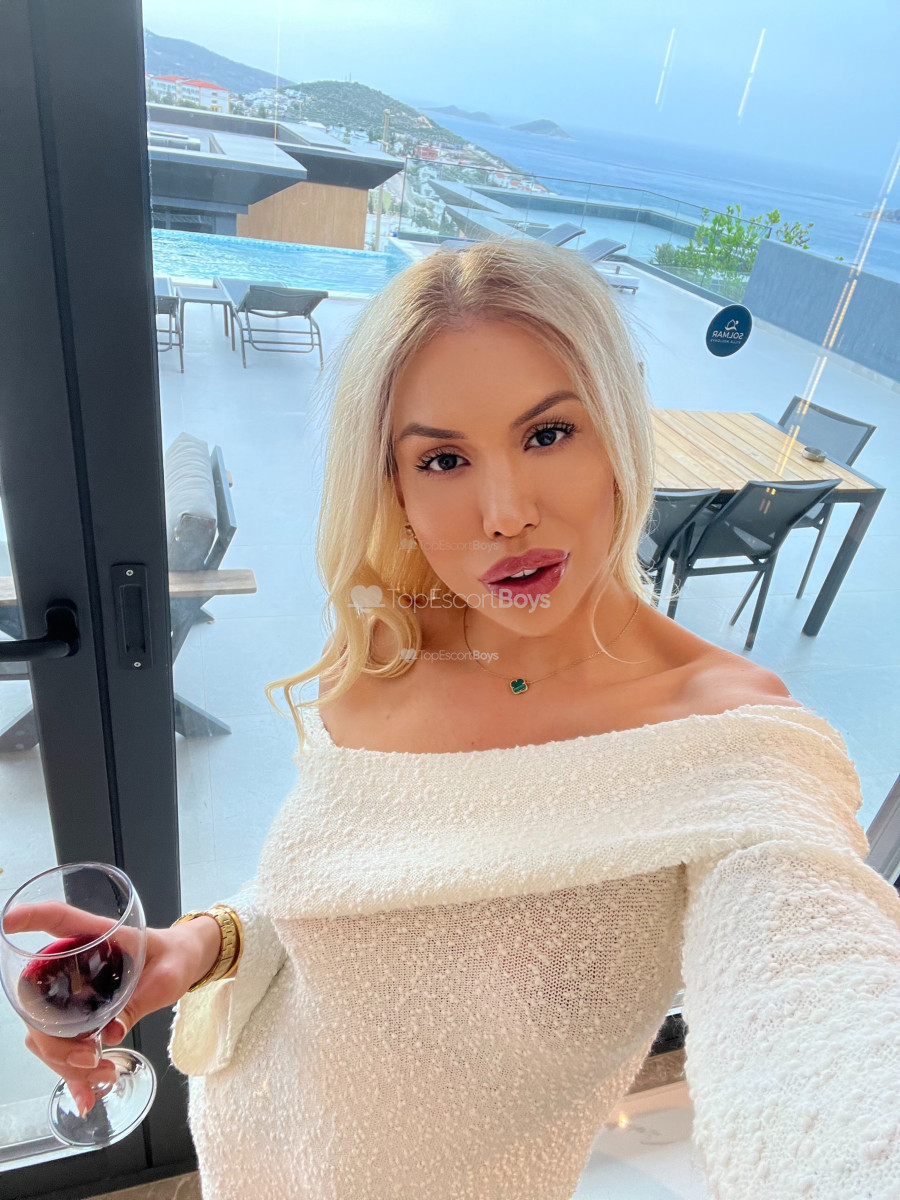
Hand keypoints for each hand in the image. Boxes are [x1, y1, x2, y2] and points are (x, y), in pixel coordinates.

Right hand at [5, 901, 209, 1115]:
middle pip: (39, 998)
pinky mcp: (77, 1012)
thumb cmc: (175, 957)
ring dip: (65, 1062)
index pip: (58, 918)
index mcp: (98, 936)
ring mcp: (71, 988)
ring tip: (101, 1076)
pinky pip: (61, 1045)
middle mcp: (75, 960)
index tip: (9, 921)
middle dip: (56, 1040)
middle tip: (92, 1058)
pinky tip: (85, 1094)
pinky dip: (71, 1072)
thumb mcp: (166, 976)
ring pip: (45, 1031)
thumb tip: (111, 1032)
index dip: (32, 917)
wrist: (182, 966)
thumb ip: (139, 1000)